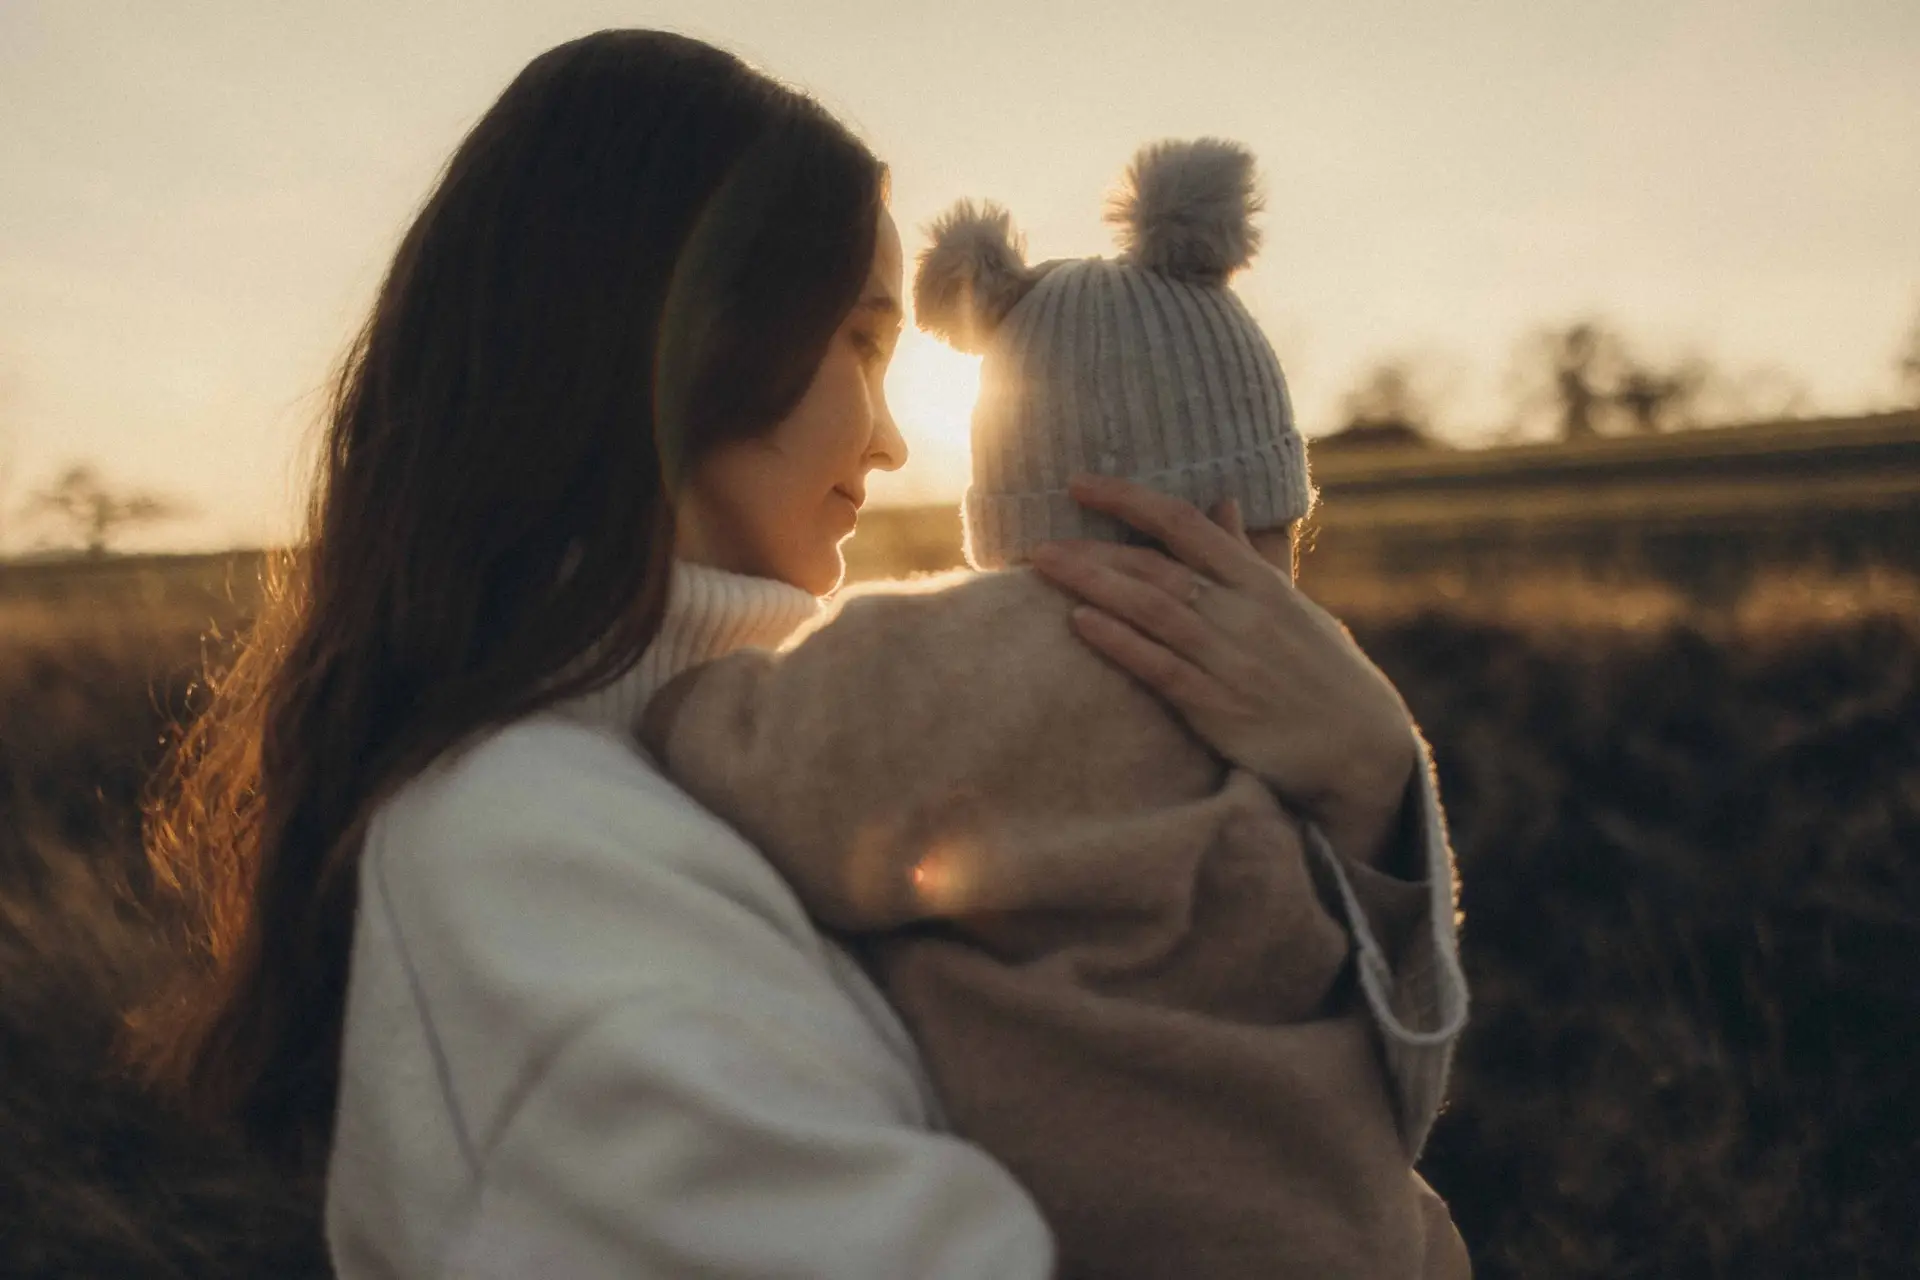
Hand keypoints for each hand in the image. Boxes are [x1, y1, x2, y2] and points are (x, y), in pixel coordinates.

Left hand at [1029, 473, 1417, 866]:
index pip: (1185, 524)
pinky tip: (1079, 624)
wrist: (1362, 747)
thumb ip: (1248, 558)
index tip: (1079, 484)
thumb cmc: (1321, 673)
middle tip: (1037, 541)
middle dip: (1094, 550)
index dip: (1129, 498)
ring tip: (1042, 567)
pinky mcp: (1221, 708)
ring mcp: (1232, 659)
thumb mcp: (1291, 605)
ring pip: (1153, 610)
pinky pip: (1162, 668)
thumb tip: (1222, 503)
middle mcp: (1244, 613)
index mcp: (1259, 582)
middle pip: (1157, 567)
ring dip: (1094, 585)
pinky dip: (1120, 643)